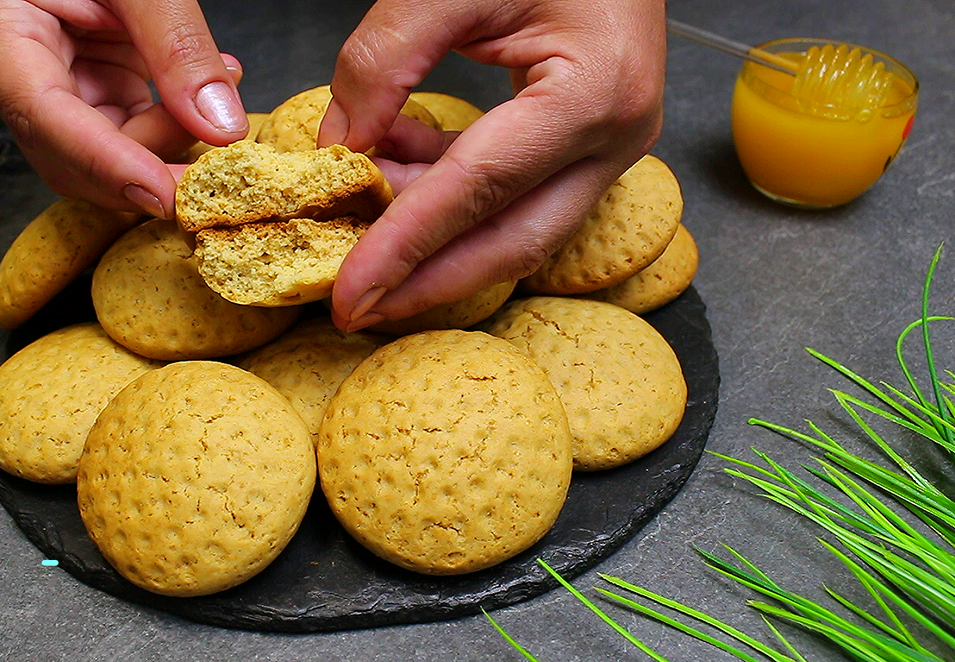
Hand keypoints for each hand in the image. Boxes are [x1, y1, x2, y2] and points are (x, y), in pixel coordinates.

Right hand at [0, 0, 247, 218]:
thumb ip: (176, 42)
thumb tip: (222, 126)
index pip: (45, 117)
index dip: (107, 164)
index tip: (166, 195)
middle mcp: (16, 65)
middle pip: (70, 154)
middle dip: (147, 166)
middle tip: (218, 168)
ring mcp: (51, 77)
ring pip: (105, 149)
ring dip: (170, 139)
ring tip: (225, 89)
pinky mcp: (87, 78)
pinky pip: (129, 121)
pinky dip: (174, 118)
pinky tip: (211, 87)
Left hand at [318, 0, 665, 330]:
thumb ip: (385, 58)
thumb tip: (338, 145)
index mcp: (592, 93)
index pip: (479, 191)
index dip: (406, 248)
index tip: (349, 296)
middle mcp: (615, 134)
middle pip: (513, 240)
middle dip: (428, 282)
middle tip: (356, 310)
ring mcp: (609, 141)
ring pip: (516, 224)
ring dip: (433, 233)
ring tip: (358, 212)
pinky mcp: (588, 138)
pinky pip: (516, 190)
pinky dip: (451, 191)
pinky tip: (396, 167)